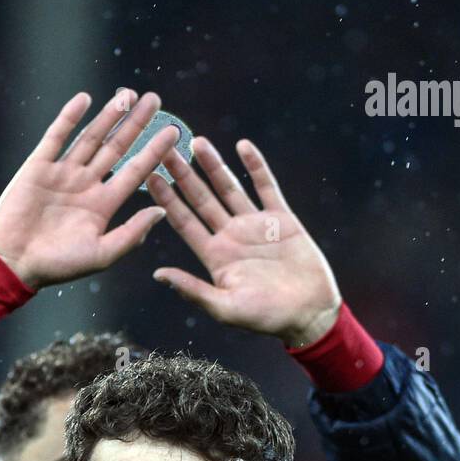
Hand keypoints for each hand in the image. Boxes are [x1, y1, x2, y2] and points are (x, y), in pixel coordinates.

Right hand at [0, 89, 179, 290]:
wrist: (14, 263)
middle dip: (136, 124)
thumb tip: (162, 211)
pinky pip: (56, 136)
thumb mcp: (102, 254)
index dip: (154, 152)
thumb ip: (131, 233)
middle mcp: (86, 185)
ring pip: (91, 137)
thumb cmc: (59, 266)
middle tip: (155, 99)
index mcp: (102, 206)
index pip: (135, 172)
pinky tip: (85, 99)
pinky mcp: (38, 167)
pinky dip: (69, 117)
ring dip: (109, 115)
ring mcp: (62, 173)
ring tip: (128, 95)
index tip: (174, 132)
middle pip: (117, 148)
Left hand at [145, 137, 342, 346]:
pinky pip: (266, 187)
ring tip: (196, 141)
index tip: (149, 177)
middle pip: (200, 199)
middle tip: (164, 149)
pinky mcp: (281, 219)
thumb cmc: (266, 318)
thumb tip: (158, 274)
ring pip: (229, 188)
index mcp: (215, 257)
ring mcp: (255, 225)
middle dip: (182, 175)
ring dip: (213, 165)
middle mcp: (231, 237)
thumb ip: (193, 290)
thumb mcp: (225, 308)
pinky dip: (255, 167)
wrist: (309, 314)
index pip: (184, 222)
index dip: (166, 200)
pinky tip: (243, 146)